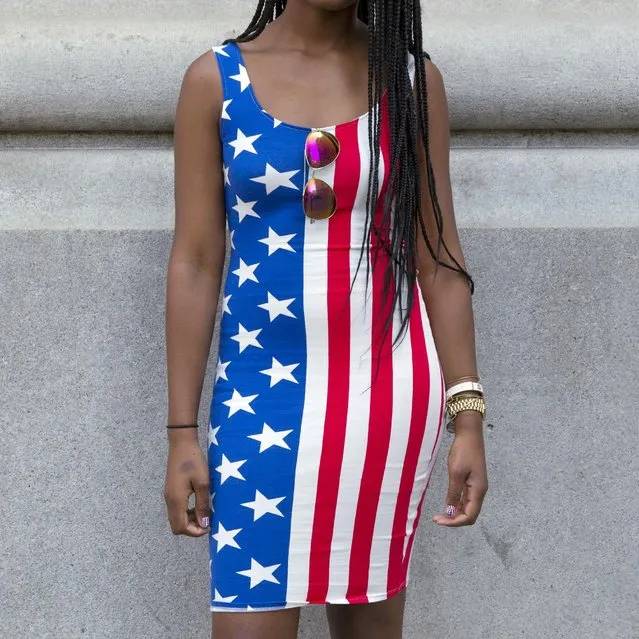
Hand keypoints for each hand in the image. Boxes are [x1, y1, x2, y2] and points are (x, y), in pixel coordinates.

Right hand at [163, 431, 210, 536]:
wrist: (182, 444)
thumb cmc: (194, 461)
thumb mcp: (203, 482)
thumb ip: (203, 504)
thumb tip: (204, 524)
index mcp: (176, 500)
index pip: (181, 527)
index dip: (195, 531)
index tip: (209, 525)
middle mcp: (169, 501)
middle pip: (176, 526)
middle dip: (192, 528)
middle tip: (207, 519)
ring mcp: (168, 496)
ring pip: (176, 518)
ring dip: (190, 520)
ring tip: (205, 511)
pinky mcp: (171, 491)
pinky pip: (176, 509)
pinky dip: (187, 512)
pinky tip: (198, 503)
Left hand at [432, 411, 487, 526]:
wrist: (470, 435)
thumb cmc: (463, 451)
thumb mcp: (456, 472)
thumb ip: (454, 493)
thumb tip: (450, 511)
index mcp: (478, 490)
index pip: (469, 516)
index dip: (455, 522)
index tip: (439, 521)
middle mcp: (480, 491)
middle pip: (470, 514)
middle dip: (454, 520)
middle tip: (437, 519)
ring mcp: (477, 486)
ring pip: (468, 507)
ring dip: (455, 513)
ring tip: (440, 514)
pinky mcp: (473, 481)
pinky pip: (466, 499)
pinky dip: (457, 504)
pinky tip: (448, 504)